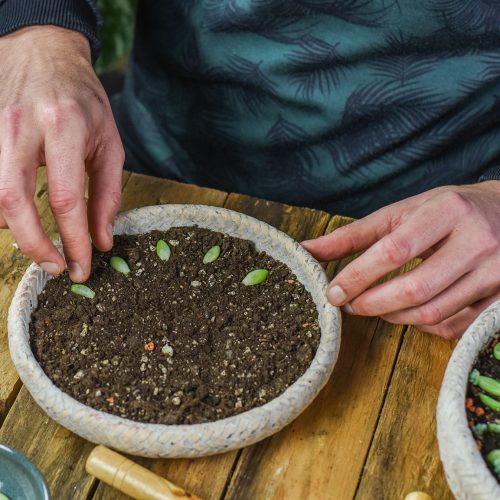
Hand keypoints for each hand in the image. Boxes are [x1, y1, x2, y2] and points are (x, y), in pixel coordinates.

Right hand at [0, 26, 123, 281]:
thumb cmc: (83, 101)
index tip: (82, 266)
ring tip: (41, 246)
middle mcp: (22, 127)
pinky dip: (1, 211)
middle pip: (13, 199)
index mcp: (65, 127)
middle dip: (34, 244)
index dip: (73, 239)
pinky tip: (19, 222)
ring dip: (15, 230)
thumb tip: (102, 241)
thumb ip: (108, 193)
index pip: (66, 198)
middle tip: (56, 268)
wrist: (42, 52)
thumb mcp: (110, 143)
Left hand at [302, 182, 499, 338]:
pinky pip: (454, 326)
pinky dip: (423, 325)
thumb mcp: (403, 212)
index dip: (359, 276)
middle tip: (350, 305)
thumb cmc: (446, 211)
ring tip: (375, 307)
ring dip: (393, 317)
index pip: (394, 250)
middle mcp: (477, 241)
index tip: (333, 292)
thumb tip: (308, 250)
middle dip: (373, 304)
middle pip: (415, 288)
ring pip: (434, 312)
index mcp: (447, 211)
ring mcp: (495, 272)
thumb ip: (355, 233)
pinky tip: (409, 313)